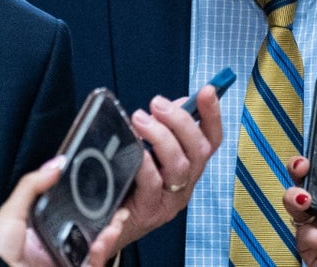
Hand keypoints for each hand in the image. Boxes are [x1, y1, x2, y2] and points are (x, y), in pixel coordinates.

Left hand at [0, 155, 128, 266]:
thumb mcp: (11, 211)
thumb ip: (32, 185)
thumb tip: (57, 163)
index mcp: (45, 230)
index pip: (77, 214)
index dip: (94, 205)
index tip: (108, 193)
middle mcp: (58, 247)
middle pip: (92, 232)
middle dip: (110, 220)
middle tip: (119, 209)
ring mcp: (65, 261)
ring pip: (97, 249)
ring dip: (110, 235)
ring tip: (114, 224)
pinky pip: (93, 265)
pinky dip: (102, 255)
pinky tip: (102, 241)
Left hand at [116, 86, 223, 248]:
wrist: (103, 226)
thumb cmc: (127, 183)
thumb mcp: (148, 152)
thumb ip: (162, 130)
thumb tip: (171, 104)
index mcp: (190, 167)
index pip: (211, 139)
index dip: (213, 115)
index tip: (207, 90)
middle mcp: (186, 184)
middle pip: (198, 150)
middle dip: (180, 121)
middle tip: (157, 104)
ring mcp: (170, 200)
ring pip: (179, 166)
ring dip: (161, 136)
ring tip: (139, 119)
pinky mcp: (149, 211)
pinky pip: (152, 183)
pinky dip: (146, 163)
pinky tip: (135, 150)